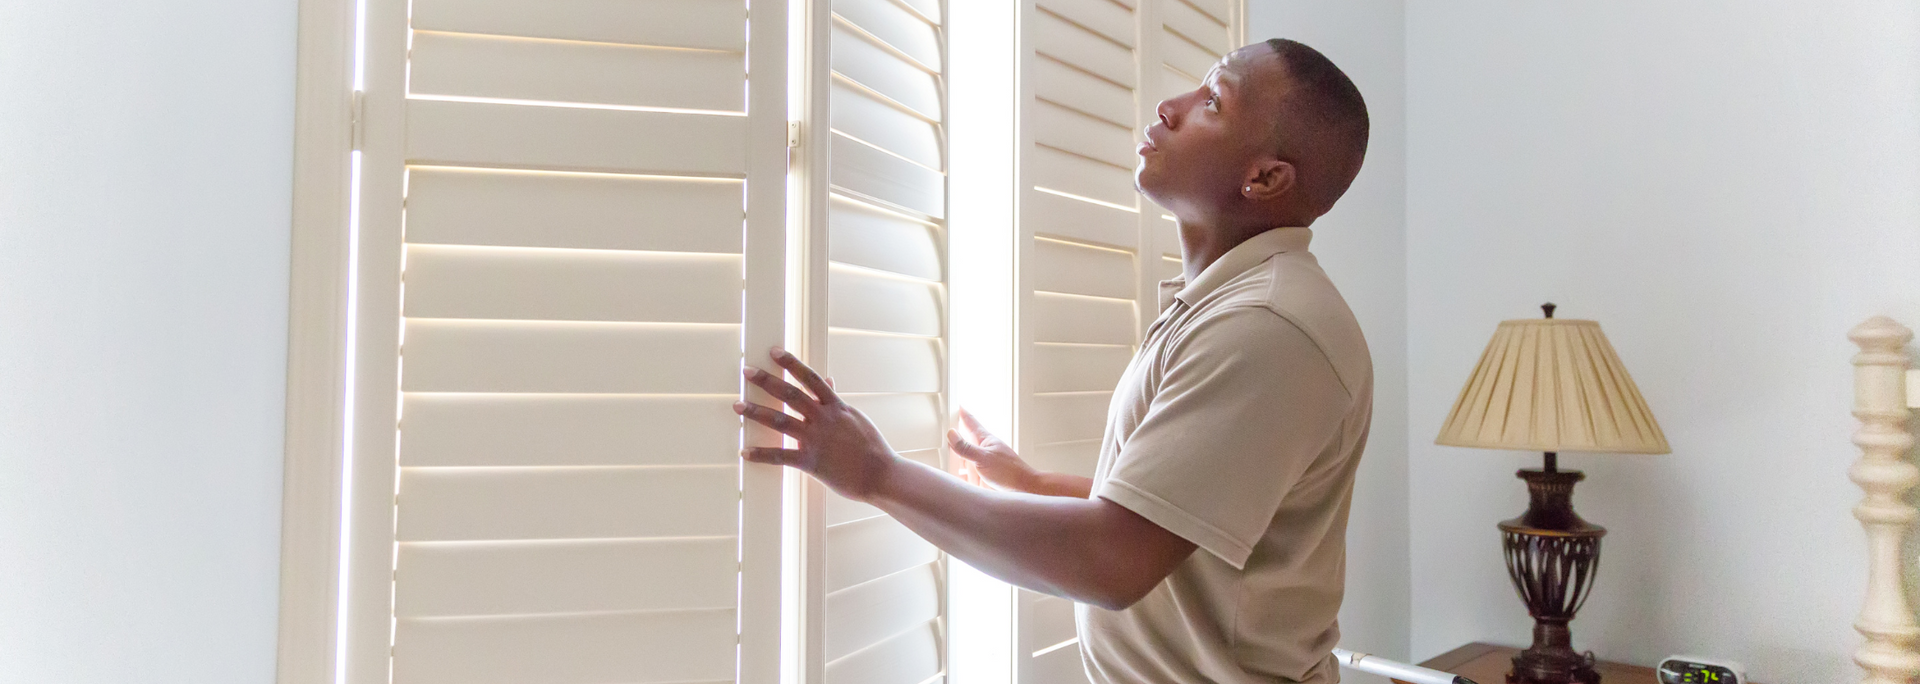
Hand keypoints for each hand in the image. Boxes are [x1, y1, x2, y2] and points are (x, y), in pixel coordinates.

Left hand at [734, 347, 898, 501]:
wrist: (882, 474)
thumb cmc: (872, 447)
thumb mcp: (855, 417)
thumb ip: (837, 400)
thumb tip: (829, 380)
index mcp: (836, 406)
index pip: (810, 378)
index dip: (791, 363)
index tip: (774, 351)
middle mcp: (823, 419)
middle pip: (790, 394)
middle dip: (766, 381)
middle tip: (746, 371)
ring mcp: (816, 439)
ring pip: (780, 421)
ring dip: (756, 412)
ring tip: (737, 405)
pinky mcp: (811, 462)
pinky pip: (780, 457)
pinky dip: (760, 454)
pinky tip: (744, 452)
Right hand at [947, 408, 1039, 492]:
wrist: (1023, 488)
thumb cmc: (1010, 471)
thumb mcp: (984, 458)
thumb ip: (967, 448)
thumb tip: (952, 434)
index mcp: (985, 440)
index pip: (971, 422)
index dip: (963, 413)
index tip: (957, 405)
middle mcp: (984, 449)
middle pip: (968, 437)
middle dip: (958, 431)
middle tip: (951, 423)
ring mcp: (984, 461)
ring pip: (967, 453)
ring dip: (959, 451)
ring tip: (951, 445)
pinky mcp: (984, 474)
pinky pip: (969, 469)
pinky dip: (962, 469)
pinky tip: (959, 470)